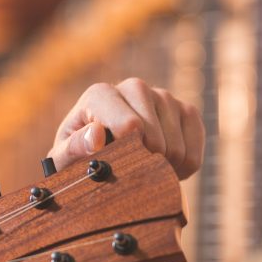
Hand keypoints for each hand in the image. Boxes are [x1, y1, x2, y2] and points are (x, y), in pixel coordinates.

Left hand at [49, 78, 204, 179]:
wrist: (104, 155)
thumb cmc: (79, 157)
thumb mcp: (64, 159)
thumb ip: (74, 148)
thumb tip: (97, 135)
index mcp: (101, 94)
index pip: (129, 125)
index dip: (130, 155)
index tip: (119, 166)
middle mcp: (134, 87)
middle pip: (155, 137)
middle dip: (146, 164)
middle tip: (130, 174)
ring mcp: (163, 96)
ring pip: (177, 145)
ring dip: (164, 168)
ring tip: (145, 170)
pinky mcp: (186, 110)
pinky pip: (196, 145)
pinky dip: (185, 165)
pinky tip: (166, 166)